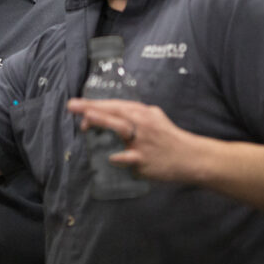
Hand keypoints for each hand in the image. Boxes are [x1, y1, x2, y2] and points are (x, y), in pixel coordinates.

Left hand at [67, 98, 207, 183]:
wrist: (191, 158)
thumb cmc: (169, 137)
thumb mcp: (154, 118)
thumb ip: (134, 114)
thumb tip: (110, 112)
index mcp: (142, 113)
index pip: (114, 105)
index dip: (94, 103)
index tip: (75, 103)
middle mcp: (141, 123)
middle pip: (114, 112)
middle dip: (92, 108)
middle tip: (72, 105)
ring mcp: (142, 141)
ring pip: (120, 128)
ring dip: (103, 121)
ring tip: (86, 120)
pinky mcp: (144, 159)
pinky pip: (127, 158)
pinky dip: (118, 158)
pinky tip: (109, 157)